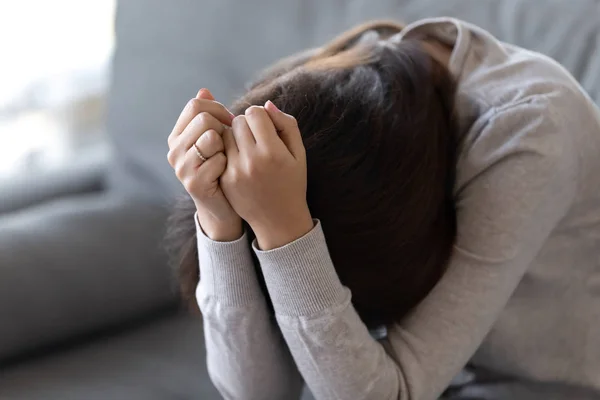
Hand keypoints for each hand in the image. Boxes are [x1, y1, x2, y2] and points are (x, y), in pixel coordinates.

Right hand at [167, 89, 241, 240]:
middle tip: (231, 144)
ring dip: (226, 147)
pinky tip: (229, 173)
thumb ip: (209, 116)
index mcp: (177, 136)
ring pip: (211, 137)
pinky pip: (219, 159)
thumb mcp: (215, 140)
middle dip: (224, 128)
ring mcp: (181, 168)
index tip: (231, 122)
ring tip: (228, 159)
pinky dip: (229, 164)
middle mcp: (174, 150)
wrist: (224, 206)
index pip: (195, 105)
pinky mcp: (194, 183)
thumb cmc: (223, 168)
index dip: (218, 109)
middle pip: (204, 119)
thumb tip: (204, 91)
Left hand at [221, 101, 313, 249]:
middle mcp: (252, 160)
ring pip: (225, 135)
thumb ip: (286, 125)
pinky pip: (220, 152)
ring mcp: (236, 171)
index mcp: (273, 151)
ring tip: (246, 147)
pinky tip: (239, 159)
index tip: (265, 126)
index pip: (254, 113)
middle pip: (237, 121)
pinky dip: (227, 151)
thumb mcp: (299, 153)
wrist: (279, 219)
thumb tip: (266, 105)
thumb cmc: (292, 182)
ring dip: (234, 136)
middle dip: (246, 124)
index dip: (260, 116)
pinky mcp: (225, 180)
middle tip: (254, 136)